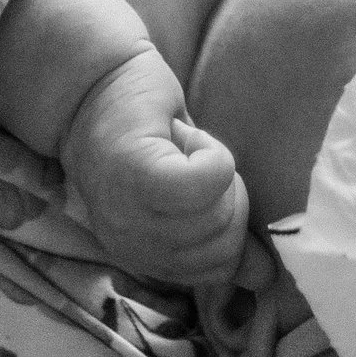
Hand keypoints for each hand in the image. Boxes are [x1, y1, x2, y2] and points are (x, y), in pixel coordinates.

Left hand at [61, 50, 251, 290]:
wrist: (90, 78)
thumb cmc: (141, 130)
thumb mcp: (183, 192)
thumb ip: (220, 234)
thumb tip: (265, 278)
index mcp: (142, 255)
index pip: (218, 270)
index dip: (233, 225)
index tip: (206, 185)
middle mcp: (130, 245)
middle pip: (222, 248)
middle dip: (232, 200)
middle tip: (200, 163)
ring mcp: (128, 214)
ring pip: (217, 216)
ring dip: (220, 173)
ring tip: (188, 148)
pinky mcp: (136, 174)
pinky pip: (205, 183)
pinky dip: (213, 157)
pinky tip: (191, 138)